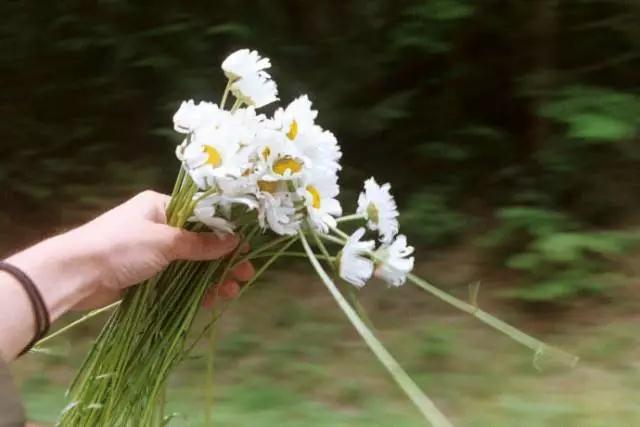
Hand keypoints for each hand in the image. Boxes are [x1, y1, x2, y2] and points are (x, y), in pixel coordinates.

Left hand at [8, 190, 254, 314]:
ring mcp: (153, 252)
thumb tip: (234, 240)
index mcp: (162, 206)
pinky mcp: (147, 275)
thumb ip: (200, 243)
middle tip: (246, 274)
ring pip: (191, 264)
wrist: (75, 274)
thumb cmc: (120, 247)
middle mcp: (159, 226)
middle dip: (223, 259)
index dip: (226, 232)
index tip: (246, 248)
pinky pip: (178, 279)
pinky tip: (212, 298)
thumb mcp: (164, 241)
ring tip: (233, 290)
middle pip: (200, 242)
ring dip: (212, 276)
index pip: (203, 216)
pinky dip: (195, 288)